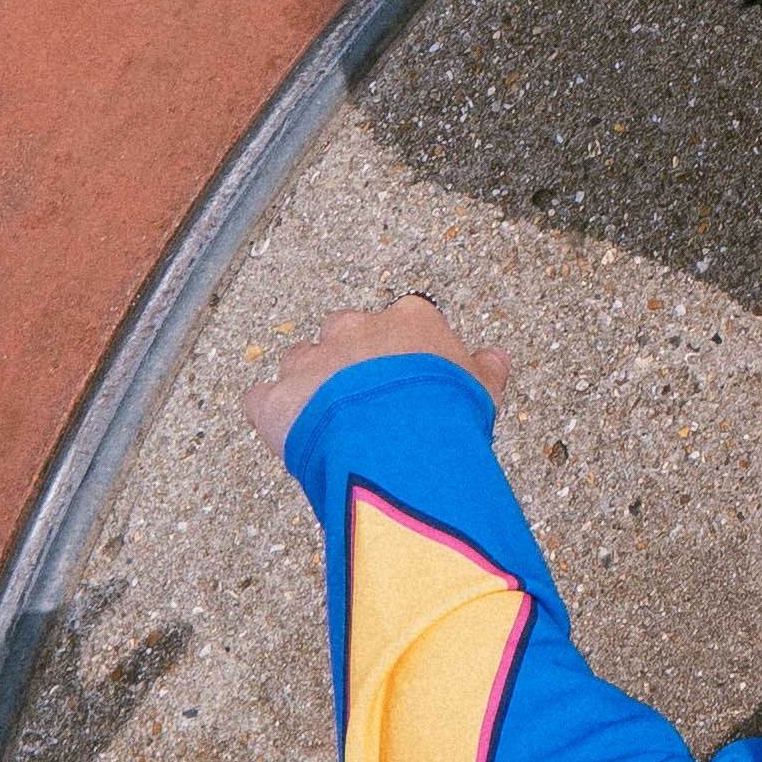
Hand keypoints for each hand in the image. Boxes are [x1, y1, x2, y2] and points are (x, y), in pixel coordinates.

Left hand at [243, 296, 506, 451]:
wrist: (399, 442)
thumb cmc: (446, 413)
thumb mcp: (482, 389)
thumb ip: (485, 367)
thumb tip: (496, 356)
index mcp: (407, 319)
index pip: (400, 324)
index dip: (400, 356)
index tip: (406, 383)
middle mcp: (354, 329)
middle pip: (343, 334)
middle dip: (348, 363)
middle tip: (365, 403)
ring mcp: (311, 362)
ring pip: (301, 363)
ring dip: (310, 386)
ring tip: (329, 424)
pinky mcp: (276, 398)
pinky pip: (264, 399)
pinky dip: (274, 414)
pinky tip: (291, 435)